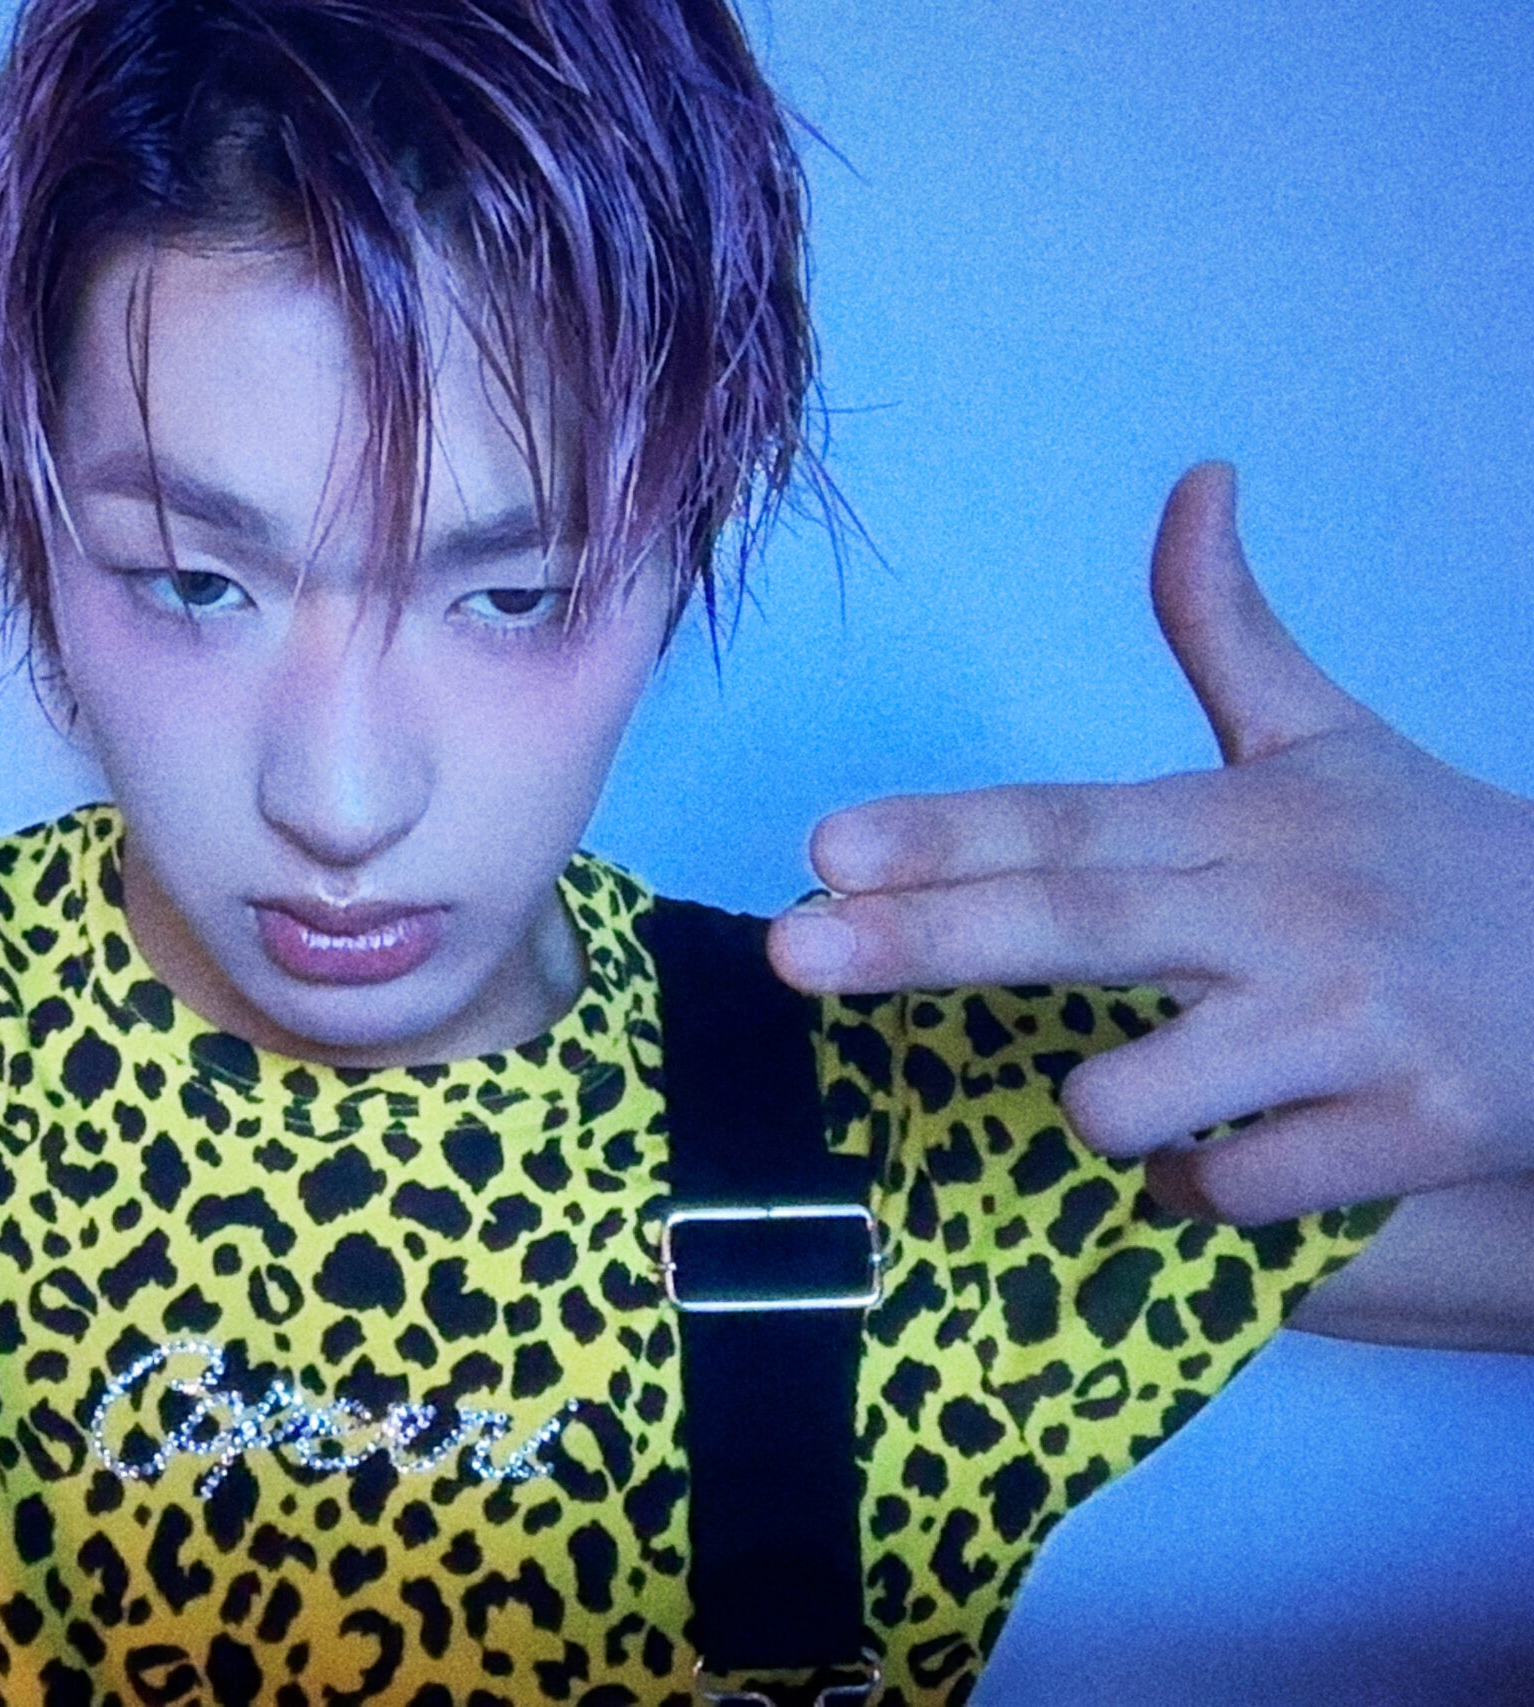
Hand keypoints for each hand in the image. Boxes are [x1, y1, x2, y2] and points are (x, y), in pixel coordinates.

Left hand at [768, 463, 1533, 1223]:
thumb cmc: (1440, 859)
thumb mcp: (1335, 738)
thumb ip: (1232, 630)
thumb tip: (1195, 479)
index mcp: (1250, 818)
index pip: (1068, 822)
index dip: (946, 833)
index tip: (825, 848)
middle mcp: (1289, 910)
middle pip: (1076, 927)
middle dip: (923, 941)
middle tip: (789, 952)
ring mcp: (1352, 1025)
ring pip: (1137, 1091)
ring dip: (1108, 1107)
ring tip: (1169, 1078)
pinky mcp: (1414, 1130)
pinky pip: (1234, 1188)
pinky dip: (1210, 1186)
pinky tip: (1253, 1144)